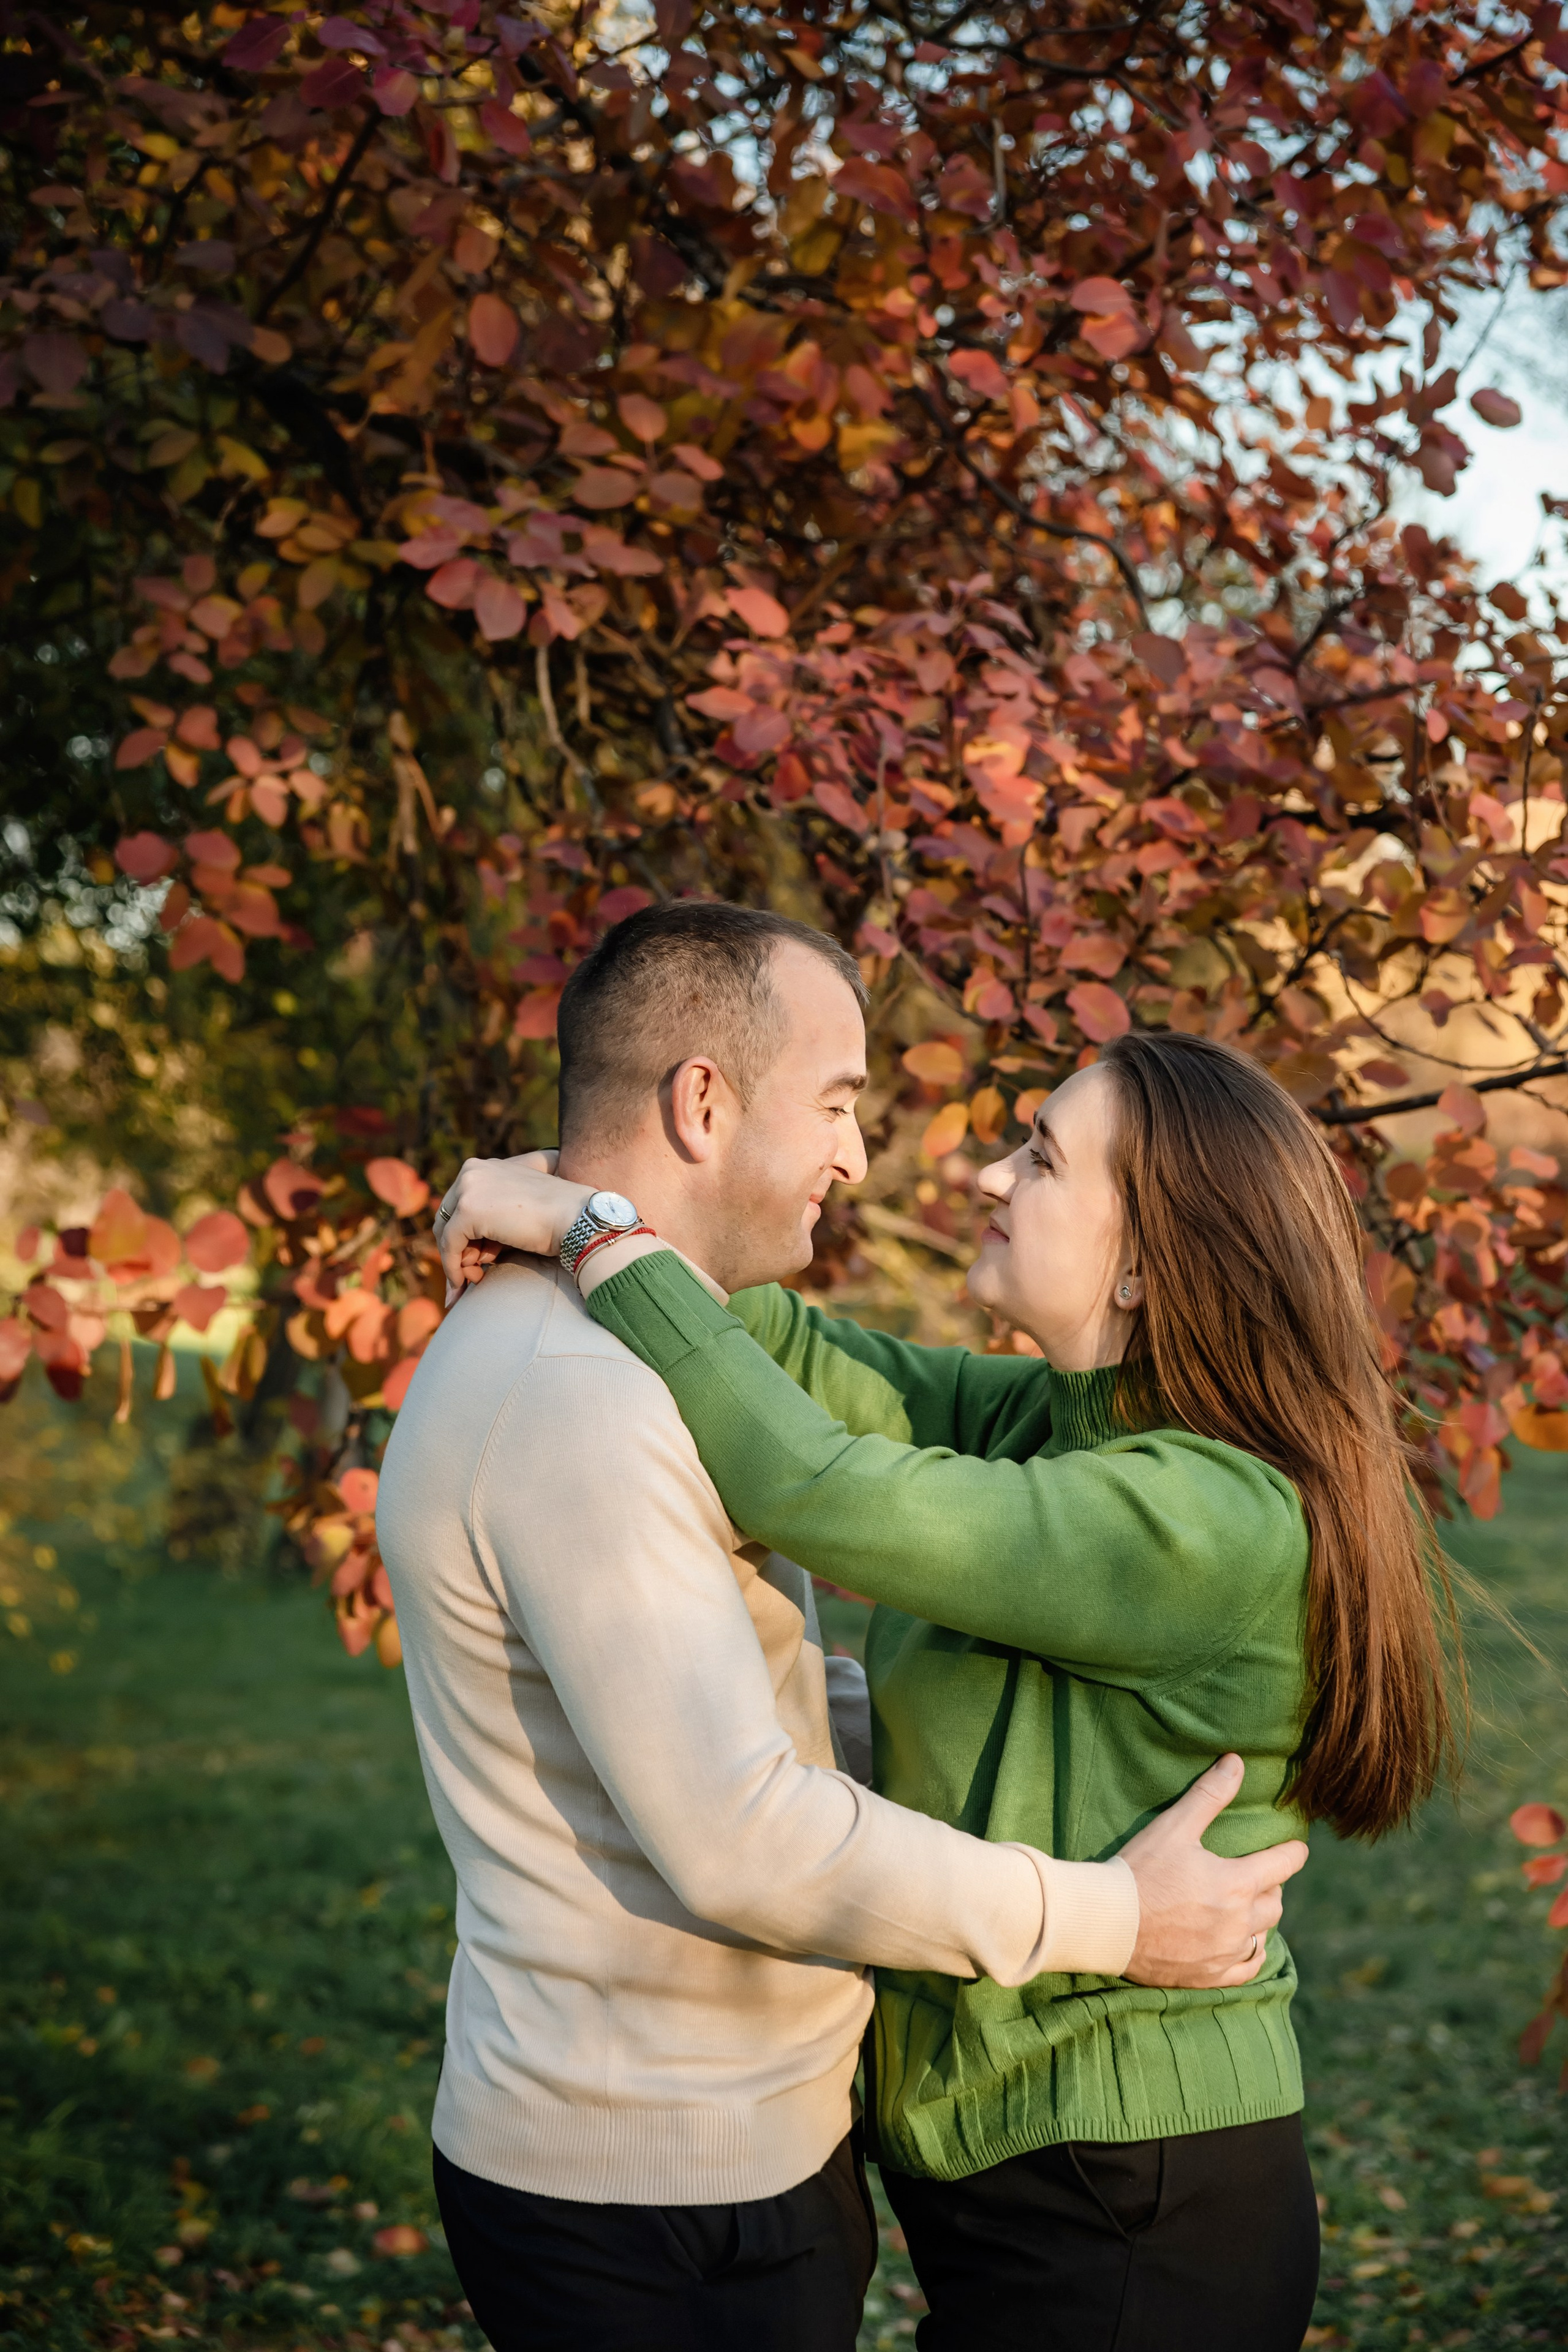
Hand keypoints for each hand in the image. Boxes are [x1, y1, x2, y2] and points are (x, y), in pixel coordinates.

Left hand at [433, 1150, 589, 1303]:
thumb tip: (471, 1251)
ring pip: (446, 1233)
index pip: (459, 1205)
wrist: (578, 1218)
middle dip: (458, 1250)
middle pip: (447, 1219)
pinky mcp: (468, 1211)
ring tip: (478, 1280)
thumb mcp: (518, 1211)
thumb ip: (493, 1218)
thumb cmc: (558, 1219)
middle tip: (474, 1276)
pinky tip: (461, 1287)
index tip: (477, 1262)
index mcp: (485, 1166)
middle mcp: (472, 1170)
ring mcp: (468, 1188)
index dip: (465, 1236)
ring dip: (457, 1262)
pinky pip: (449, 1246)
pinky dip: (452, 1269)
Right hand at [1120, 1754, 1308, 1989]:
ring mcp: (1226, 1954)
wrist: (1108, 1923)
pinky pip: (1247, 1968)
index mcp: (1237, 1885)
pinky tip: (1241, 1945)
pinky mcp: (1210, 1976)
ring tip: (1247, 1907)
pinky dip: (1249, 1954)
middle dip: (1271, 1886)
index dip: (1293, 1852)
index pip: (1284, 1865)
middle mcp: (1239, 1923)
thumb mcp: (1174, 1827)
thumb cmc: (1140, 1870)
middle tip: (1258, 1875)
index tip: (1296, 1847)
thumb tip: (1237, 1763)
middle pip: (1275, 1903)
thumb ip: (1209, 1795)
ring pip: (1262, 1935)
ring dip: (1260, 1919)